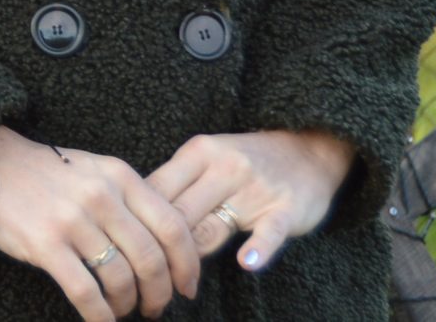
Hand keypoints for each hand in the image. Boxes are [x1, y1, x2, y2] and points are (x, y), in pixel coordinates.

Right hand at [0, 127, 200, 320]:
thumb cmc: (47, 174)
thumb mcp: (95, 172)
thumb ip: (129, 200)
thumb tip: (168, 249)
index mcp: (119, 175)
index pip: (172, 226)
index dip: (187, 265)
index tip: (187, 288)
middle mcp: (100, 195)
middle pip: (150, 259)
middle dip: (159, 294)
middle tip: (154, 309)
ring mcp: (71, 219)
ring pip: (120, 278)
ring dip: (127, 305)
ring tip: (121, 311)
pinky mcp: (44, 243)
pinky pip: (84, 291)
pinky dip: (99, 315)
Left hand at [147, 129, 355, 272]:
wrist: (309, 149)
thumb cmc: (245, 160)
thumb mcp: (207, 159)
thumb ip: (175, 183)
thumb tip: (131, 215)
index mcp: (199, 152)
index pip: (157, 191)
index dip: (138, 224)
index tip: (126, 250)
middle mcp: (224, 166)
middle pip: (179, 214)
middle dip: (160, 248)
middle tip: (147, 278)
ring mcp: (256, 188)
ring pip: (213, 226)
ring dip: (193, 259)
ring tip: (179, 286)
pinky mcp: (286, 209)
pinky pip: (268, 231)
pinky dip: (258, 248)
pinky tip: (246, 263)